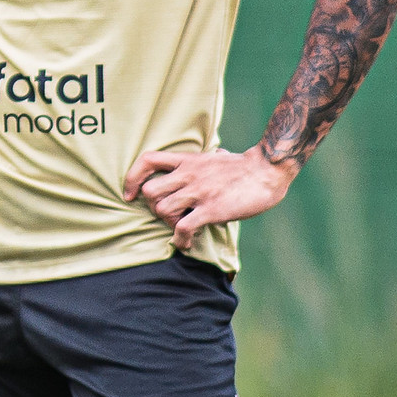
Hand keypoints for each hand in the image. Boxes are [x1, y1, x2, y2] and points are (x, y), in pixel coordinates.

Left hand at [122, 143, 294, 252]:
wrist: (267, 171)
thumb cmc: (245, 167)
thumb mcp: (217, 157)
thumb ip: (208, 158)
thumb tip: (217, 154)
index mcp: (187, 160)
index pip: (147, 160)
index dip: (131, 178)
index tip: (129, 194)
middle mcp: (188, 174)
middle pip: (150, 192)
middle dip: (153, 207)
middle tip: (167, 214)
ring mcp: (199, 192)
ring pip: (162, 210)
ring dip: (167, 224)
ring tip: (181, 227)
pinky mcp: (211, 209)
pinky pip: (182, 227)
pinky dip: (180, 240)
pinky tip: (187, 243)